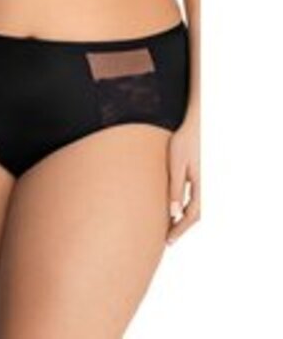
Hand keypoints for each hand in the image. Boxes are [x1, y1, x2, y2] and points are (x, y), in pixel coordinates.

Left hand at [166, 112, 199, 245]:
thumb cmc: (183, 144)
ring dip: (181, 219)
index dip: (180, 228)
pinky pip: (190, 198)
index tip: (169, 240)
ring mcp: (199, 182)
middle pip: (194, 214)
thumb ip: (175, 188)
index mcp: (199, 186)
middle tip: (166, 240)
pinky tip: (170, 210)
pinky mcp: (193, 177)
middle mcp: (202, 186)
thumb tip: (174, 213)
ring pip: (193, 207)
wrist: (192, 127)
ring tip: (166, 228)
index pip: (192, 214)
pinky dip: (181, 208)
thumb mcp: (176, 166)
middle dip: (181, 228)